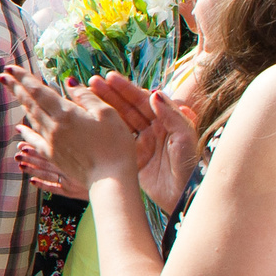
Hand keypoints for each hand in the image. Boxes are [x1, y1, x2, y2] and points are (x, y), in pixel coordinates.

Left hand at [0, 64, 141, 192]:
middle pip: (30, 103)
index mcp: (65, 114)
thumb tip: (68, 81)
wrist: (110, 180)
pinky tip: (20, 129)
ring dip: (21, 104)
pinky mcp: (54, 157)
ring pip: (31, 119)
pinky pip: (35, 141)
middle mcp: (53, 128)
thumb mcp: (107, 113)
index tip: (9, 68)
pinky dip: (26, 133)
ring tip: (14, 92)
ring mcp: (51, 143)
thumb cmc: (115, 145)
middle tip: (2, 75)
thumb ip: (85, 96)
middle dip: (15, 87)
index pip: (38, 91)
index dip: (23, 78)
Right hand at [88, 73, 201, 212]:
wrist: (184, 197)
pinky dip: (104, 129)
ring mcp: (142, 143)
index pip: (143, 100)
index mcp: (167, 120)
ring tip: (86, 97)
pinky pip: (116, 139)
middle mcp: (153, 129)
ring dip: (104, 108)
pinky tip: (90, 120)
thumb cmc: (189, 166)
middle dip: (110, 94)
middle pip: (128, 107)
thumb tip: (154, 93)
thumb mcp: (184, 138)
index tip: (109, 78)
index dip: (126, 88)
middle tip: (91, 82)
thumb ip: (172, 114)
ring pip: (120, 121)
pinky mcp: (133, 158)